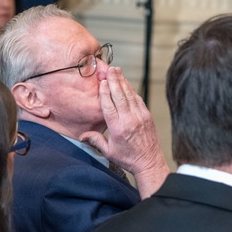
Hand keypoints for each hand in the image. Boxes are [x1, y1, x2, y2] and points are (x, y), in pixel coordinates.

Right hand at [80, 66, 168, 197]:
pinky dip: (132, 90)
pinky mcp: (147, 116)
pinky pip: (138, 99)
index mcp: (117, 129)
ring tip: (117, 71)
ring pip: (129, 95)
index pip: (109, 106)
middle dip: (114, 81)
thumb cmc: (128, 158)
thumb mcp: (108, 152)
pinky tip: (127, 83)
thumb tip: (82, 135)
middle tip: (109, 69)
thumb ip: (95, 140)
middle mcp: (129, 120)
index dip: (104, 93)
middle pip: (120, 96)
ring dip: (123, 82)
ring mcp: (140, 117)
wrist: (149, 162)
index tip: (101, 82)